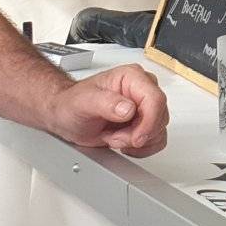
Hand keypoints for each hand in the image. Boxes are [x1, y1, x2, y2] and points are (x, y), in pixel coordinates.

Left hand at [47, 63, 169, 155]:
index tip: (135, 138)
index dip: (149, 122)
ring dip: (136, 142)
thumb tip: (129, 108)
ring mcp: (145, 107)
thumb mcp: (84, 102)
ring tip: (114, 136)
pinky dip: (141, 148)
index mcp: (132, 77)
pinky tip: (123, 142)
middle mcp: (142, 89)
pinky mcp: (145, 122)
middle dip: (137, 134)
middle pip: (159, 117)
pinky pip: (156, 140)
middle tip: (114, 136)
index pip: (156, 99)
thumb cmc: (72, 104)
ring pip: (159, 131)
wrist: (66, 116)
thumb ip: (106, 103)